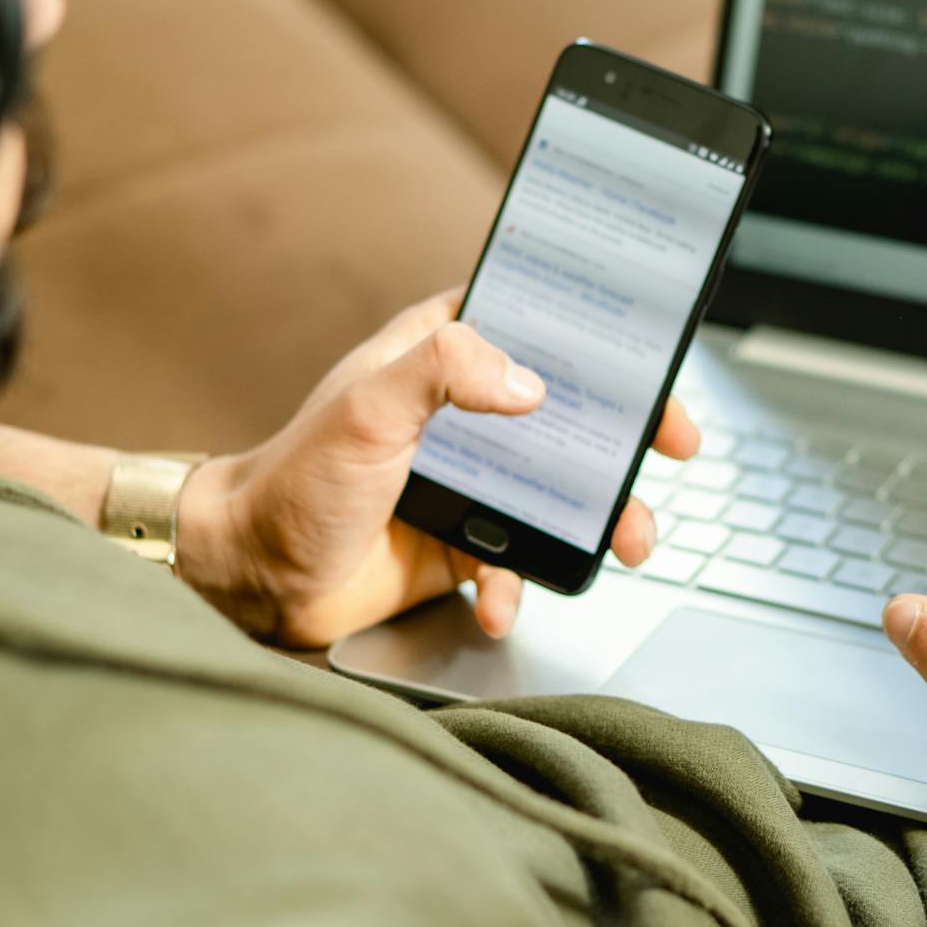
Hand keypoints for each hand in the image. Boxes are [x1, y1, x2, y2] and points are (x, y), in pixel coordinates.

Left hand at [177, 291, 699, 645]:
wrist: (253, 577)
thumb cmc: (294, 480)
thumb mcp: (368, 409)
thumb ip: (445, 373)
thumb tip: (529, 384)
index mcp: (440, 357)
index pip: (538, 325)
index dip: (602, 339)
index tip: (651, 361)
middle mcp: (463, 416)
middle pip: (573, 414)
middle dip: (630, 439)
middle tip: (673, 452)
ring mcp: (469, 483)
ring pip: (563, 494)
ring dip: (602, 522)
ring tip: (626, 546)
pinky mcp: (462, 544)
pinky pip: (517, 564)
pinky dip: (521, 587)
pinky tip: (500, 601)